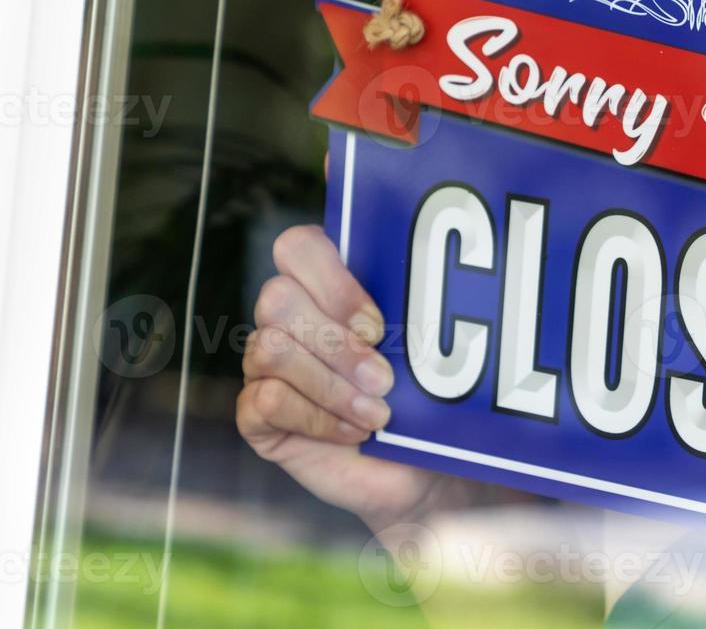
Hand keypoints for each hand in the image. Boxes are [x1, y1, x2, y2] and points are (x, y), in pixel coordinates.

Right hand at [237, 224, 466, 531]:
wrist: (421, 468)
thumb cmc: (425, 398)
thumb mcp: (426, 348)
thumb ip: (414, 310)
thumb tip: (439, 287)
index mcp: (326, 287)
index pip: (299, 246)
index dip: (333, 281)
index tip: (378, 325)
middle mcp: (289, 320)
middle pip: (276, 297)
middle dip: (335, 342)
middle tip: (384, 377)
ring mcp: (266, 368)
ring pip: (268, 348)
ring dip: (330, 384)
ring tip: (378, 412)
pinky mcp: (258, 416)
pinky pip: (265, 401)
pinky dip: (317, 418)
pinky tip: (355, 431)